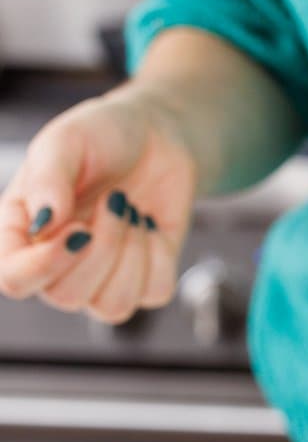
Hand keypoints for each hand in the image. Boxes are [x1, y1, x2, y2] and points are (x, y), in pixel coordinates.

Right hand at [0, 90, 197, 322]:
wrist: (159, 135)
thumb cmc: (102, 136)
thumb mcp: (66, 141)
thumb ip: (48, 180)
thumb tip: (45, 227)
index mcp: (21, 233)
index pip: (14, 280)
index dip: (44, 266)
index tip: (79, 229)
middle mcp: (57, 263)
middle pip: (66, 296)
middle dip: (102, 248)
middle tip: (115, 200)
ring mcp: (102, 276)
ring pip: (112, 306)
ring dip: (131, 254)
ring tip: (130, 210)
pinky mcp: (146, 277)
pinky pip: (154, 293)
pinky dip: (159, 257)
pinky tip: (149, 225)